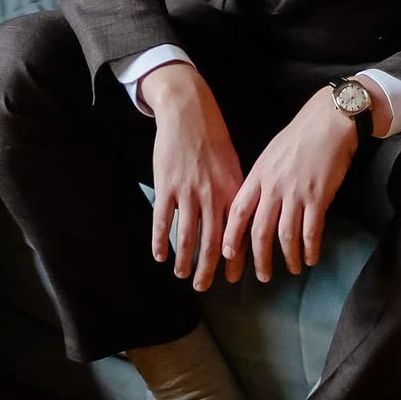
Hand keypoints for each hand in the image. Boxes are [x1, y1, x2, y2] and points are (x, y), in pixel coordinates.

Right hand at [137, 62, 243, 292]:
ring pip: (187, 236)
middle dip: (208, 269)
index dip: (234, 259)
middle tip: (203, 287)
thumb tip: (241, 222)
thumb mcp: (233, 165)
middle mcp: (212, 195)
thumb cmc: (213, 139)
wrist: (189, 112)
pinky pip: (163, 221)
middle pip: (211, 242)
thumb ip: (236, 194)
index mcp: (232, 190)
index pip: (236, 232)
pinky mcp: (166, 186)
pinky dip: (160, 241)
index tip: (232, 278)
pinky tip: (159, 255)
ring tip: (182, 274)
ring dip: (184, 260)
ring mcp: (188, 192)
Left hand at [222, 90, 359, 284]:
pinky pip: (311, 231)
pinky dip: (310, 248)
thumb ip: (261, 181)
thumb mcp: (270, 155)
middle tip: (262, 276)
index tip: (227, 256)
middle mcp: (273, 186)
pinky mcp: (318, 197)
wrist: (328, 122)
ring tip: (293, 269)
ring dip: (288, 258)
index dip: (231, 236)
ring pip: (285, 236)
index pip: (238, 211)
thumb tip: (252, 206)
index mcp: (258, 175)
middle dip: (259, 258)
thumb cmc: (299, 137)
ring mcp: (296, 192)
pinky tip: (311, 258)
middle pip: (260, 231)